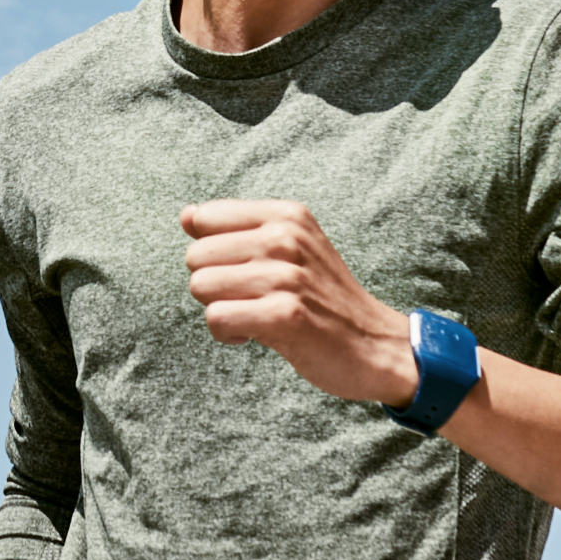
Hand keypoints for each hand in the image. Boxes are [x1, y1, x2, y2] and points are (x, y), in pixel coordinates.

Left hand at [183, 200, 420, 405]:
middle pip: (196, 256)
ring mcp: (286, 276)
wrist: (374, 344)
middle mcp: (286, 238)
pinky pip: (217, 318)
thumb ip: (239, 229)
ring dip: (219, 310)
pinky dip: (227, 334)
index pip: (205, 217)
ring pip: (201, 286)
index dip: (211, 252)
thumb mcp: (293, 248)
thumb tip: (186, 215)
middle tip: (249, 299)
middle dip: (212, 284)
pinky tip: (253, 335)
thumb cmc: (324, 298)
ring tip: (253, 316)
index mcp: (287, 215)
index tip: (241, 269)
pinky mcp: (284, 315)